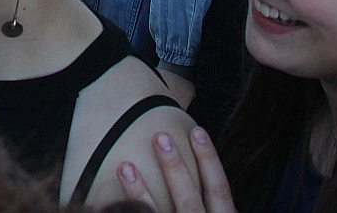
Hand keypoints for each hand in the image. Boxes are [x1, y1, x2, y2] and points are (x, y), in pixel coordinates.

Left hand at [118, 129, 237, 212]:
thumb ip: (213, 206)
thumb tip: (203, 174)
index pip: (220, 190)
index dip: (210, 161)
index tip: (198, 131)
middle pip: (192, 199)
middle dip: (176, 167)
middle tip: (159, 135)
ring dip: (141, 192)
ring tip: (123, 165)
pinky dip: (131, 210)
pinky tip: (116, 198)